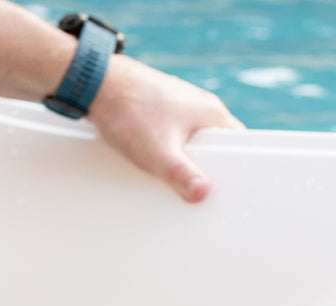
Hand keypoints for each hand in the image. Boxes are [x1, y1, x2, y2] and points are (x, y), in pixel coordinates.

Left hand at [88, 55, 243, 202]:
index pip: (239, 144)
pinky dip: (169, 147)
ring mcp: (180, 105)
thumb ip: (182, 175)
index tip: (228, 187)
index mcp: (212, 113)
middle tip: (197, 187)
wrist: (95, 82)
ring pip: (194, 140)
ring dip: (186, 158)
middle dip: (209, 167)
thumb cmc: (129, 109)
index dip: (236, 167)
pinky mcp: (161, 107)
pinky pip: (175, 134)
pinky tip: (154, 157)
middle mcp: (200, 106)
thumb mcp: (158, 152)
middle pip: (217, 145)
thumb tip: (201, 193)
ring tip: (172, 172)